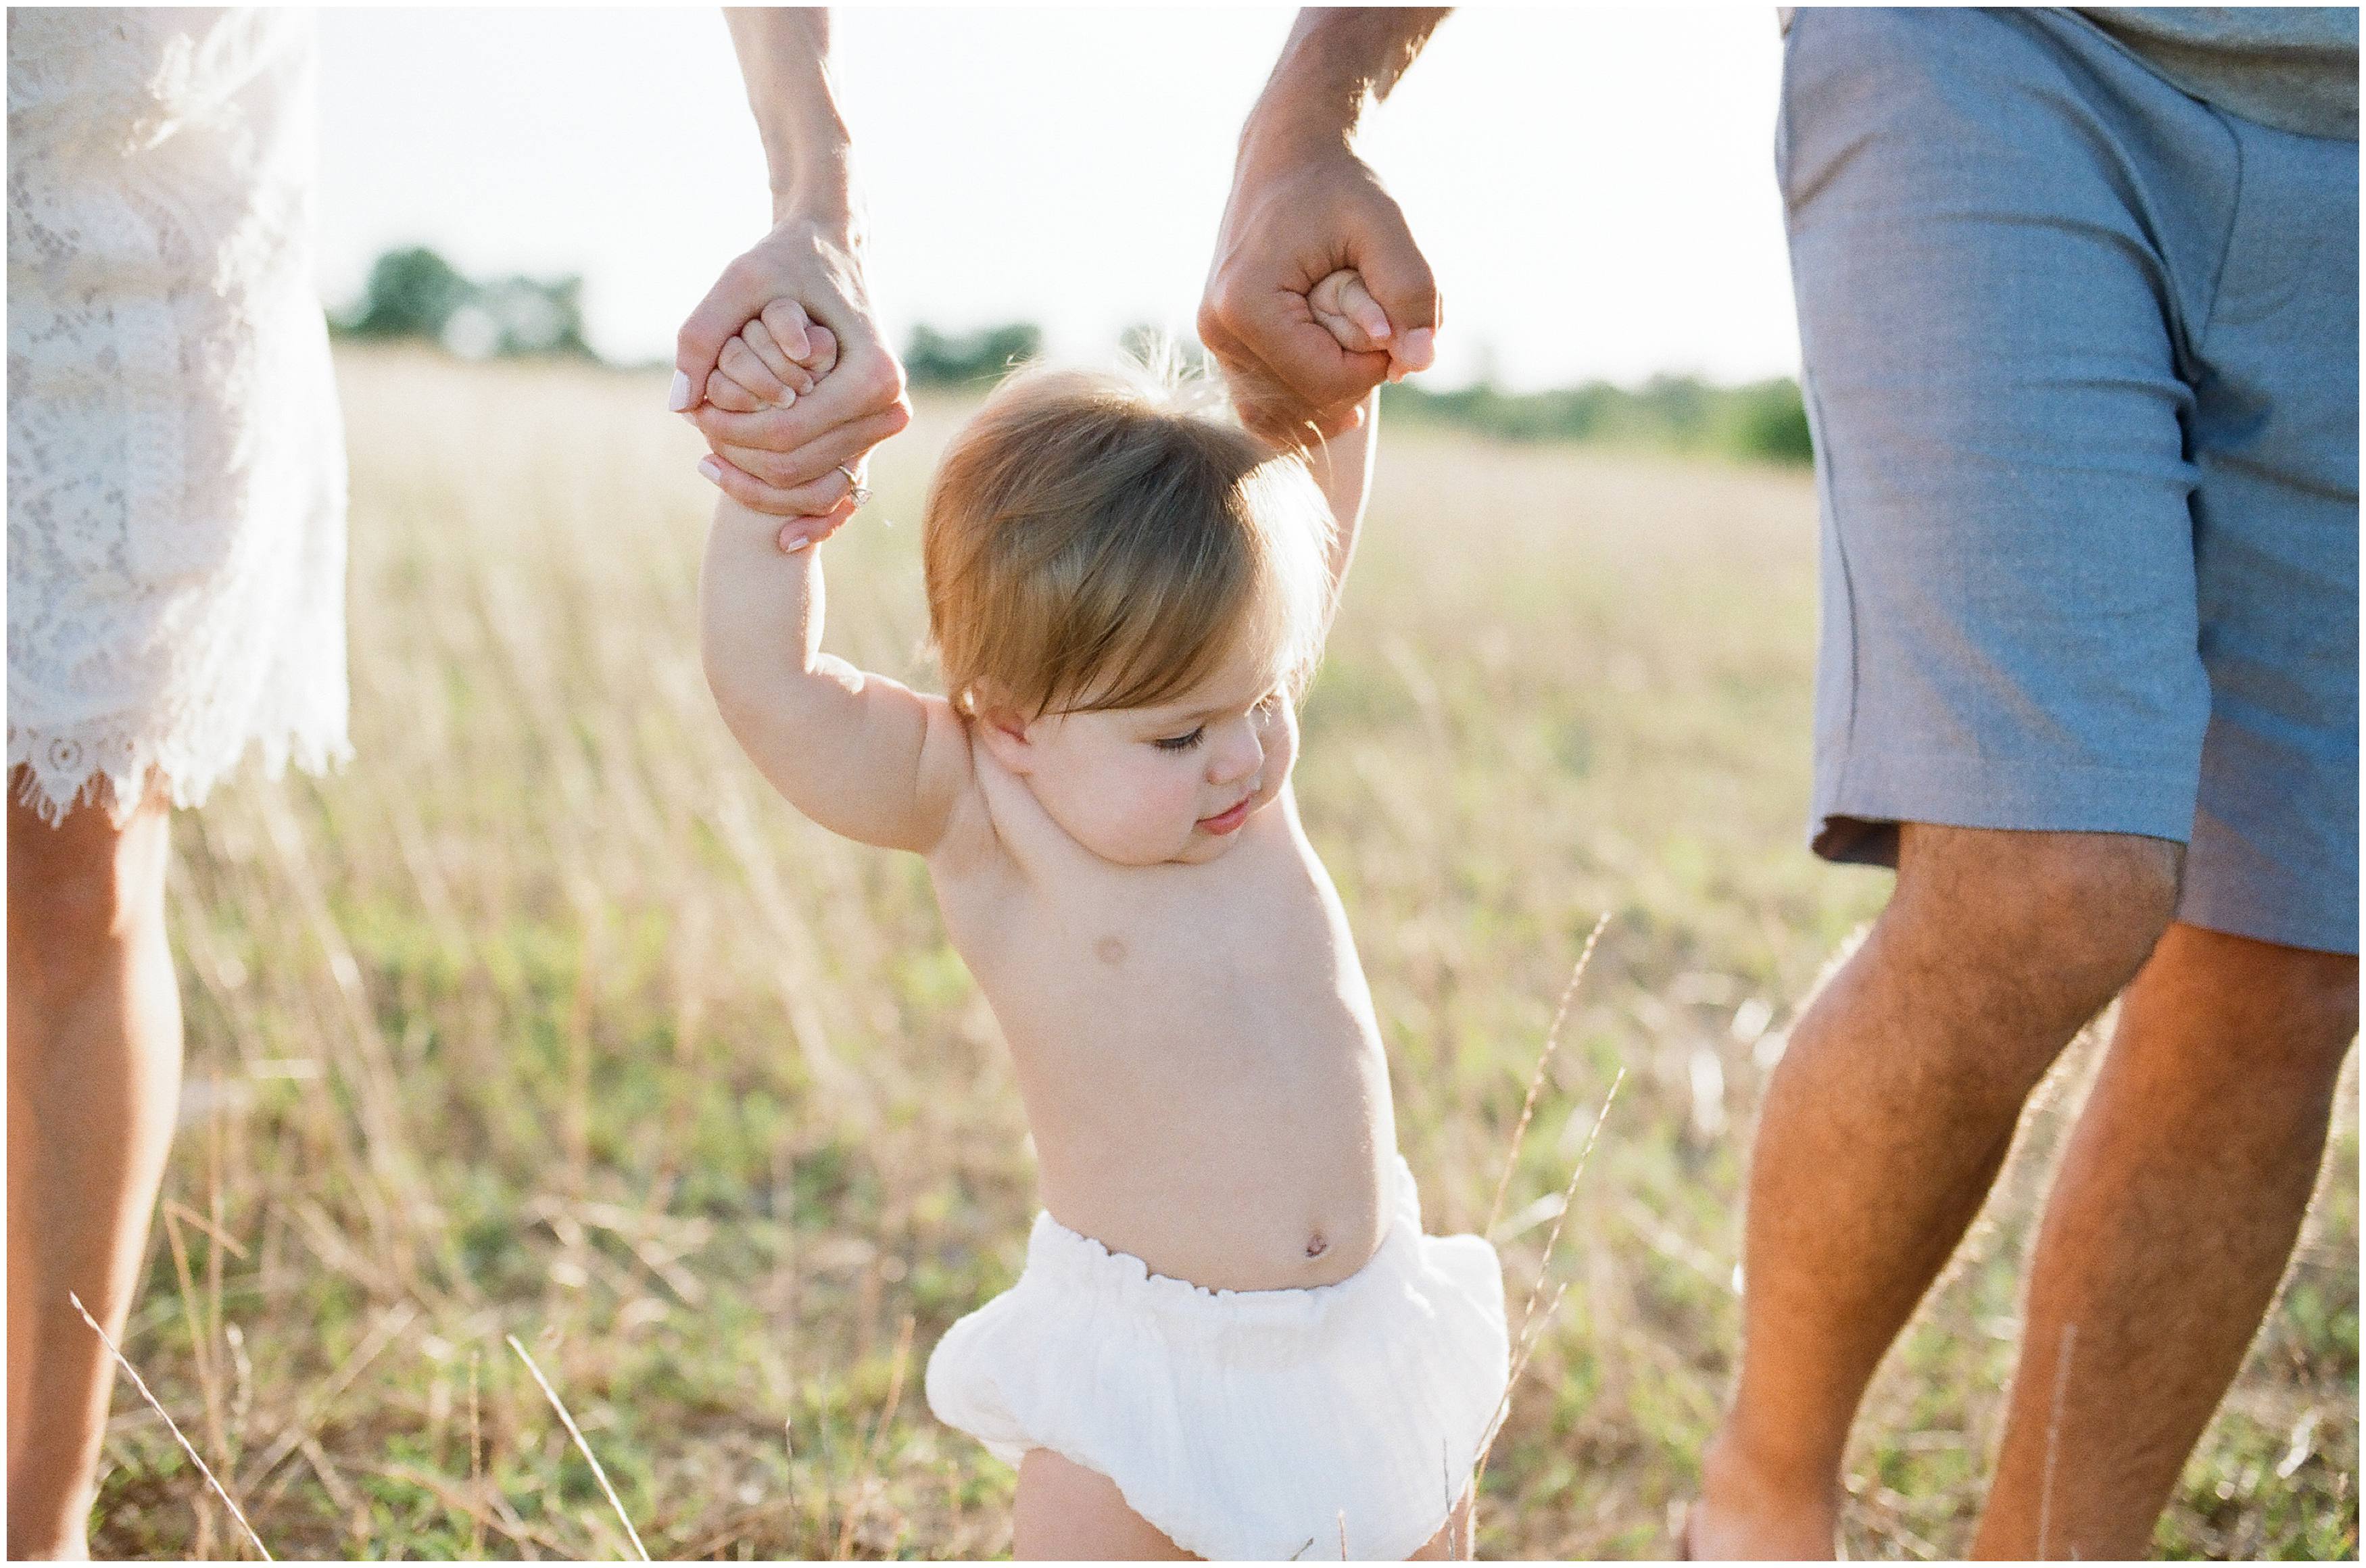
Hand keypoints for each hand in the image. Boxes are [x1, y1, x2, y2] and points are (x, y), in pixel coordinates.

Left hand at [675, 213, 911, 518]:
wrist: (830, 250)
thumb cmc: (786, 260)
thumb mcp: (740, 279)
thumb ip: (702, 334)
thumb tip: (680, 405)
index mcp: (871, 374)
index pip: (788, 433)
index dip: (734, 434)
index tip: (698, 416)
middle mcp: (888, 406)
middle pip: (800, 467)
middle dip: (742, 462)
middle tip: (700, 436)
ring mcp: (882, 425)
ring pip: (812, 487)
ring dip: (758, 484)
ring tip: (711, 456)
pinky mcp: (869, 434)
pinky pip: (835, 491)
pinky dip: (803, 515)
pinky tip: (775, 533)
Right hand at [1199, 140, 1438, 447]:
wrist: (1289, 155)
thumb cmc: (1339, 185)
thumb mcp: (1385, 226)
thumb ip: (1411, 292)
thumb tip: (1422, 363)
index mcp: (1245, 304)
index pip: (1325, 381)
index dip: (1377, 366)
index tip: (1397, 324)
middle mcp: (1217, 331)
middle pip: (1305, 402)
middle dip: (1355, 375)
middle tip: (1379, 321)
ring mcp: (1215, 343)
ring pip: (1283, 414)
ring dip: (1334, 390)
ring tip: (1359, 342)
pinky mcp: (1224, 347)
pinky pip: (1263, 406)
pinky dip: (1305, 404)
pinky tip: (1340, 388)